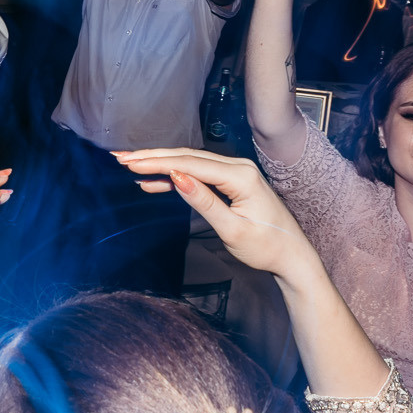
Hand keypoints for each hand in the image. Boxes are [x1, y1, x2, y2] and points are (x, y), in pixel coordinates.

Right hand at [116, 148, 317, 279]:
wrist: (292, 256)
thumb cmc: (267, 247)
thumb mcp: (233, 230)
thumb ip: (204, 202)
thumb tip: (177, 178)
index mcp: (241, 176)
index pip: (190, 164)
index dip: (157, 162)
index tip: (129, 162)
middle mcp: (238, 167)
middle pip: (187, 157)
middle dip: (152, 157)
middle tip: (120, 157)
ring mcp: (235, 172)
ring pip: (190, 163)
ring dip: (159, 164)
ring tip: (129, 165)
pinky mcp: (231, 181)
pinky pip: (198, 173)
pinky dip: (174, 177)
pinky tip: (152, 181)